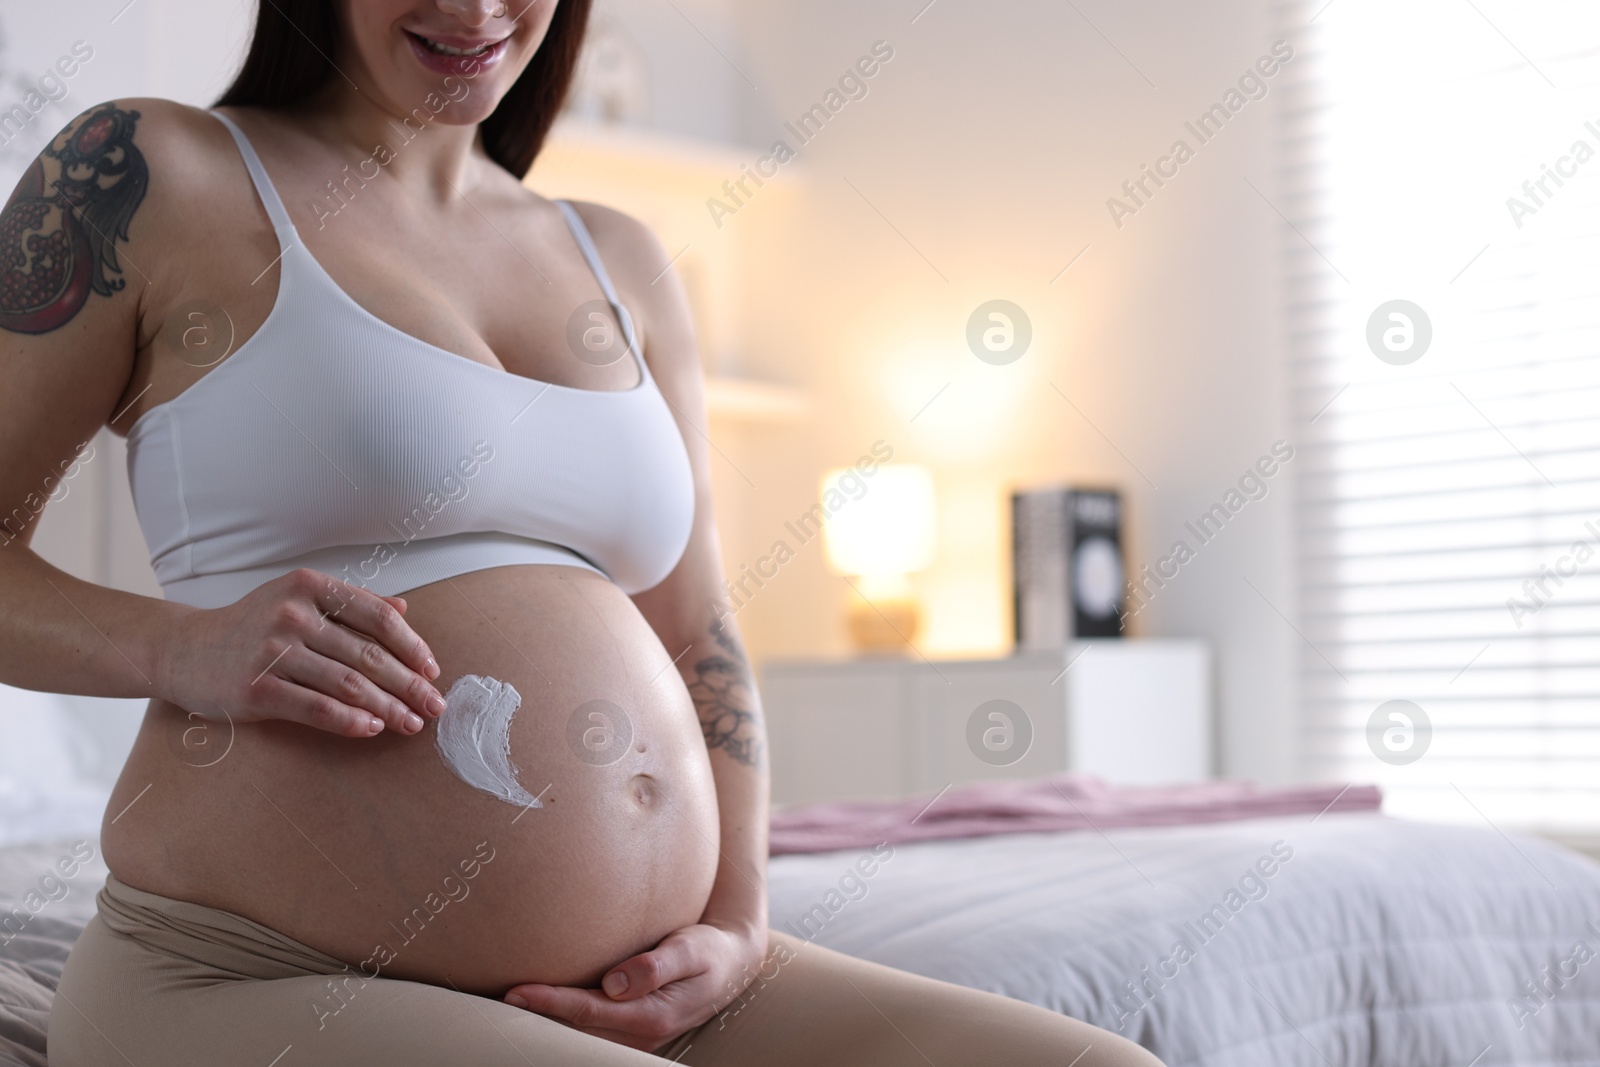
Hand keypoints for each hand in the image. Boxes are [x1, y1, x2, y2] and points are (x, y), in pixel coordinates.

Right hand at [157, 567, 445, 737]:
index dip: (412, 646)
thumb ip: (350, 603)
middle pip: (369, 654)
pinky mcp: (256, 690)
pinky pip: (317, 708)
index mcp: (309, 587)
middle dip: (409, 684)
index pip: (378, 617)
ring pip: (348, 684)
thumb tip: (404, 609)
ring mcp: (272, 652)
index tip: (433, 670)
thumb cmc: (251, 625)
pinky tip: (373, 728)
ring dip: (388, 707)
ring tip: (412, 723)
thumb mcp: (298, 599)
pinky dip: (351, 721)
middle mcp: (292, 614)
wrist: (182, 649)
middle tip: (435, 706)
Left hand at [502, 923, 768, 1051]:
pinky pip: (589, 1028)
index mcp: (651, 1016)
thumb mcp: (690, 951)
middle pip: (575, 1030)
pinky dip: (563, 1020)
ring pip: (579, 1034)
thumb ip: (655, 966)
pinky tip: (542, 1006)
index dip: (551, 1003)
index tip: (517, 991)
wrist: (731, 965)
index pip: (588, 1011)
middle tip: (494, 1000)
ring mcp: (633, 1035)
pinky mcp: (629, 1027)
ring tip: (507, 1004)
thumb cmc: (709, 951)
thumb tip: (616, 981)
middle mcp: (638, 1033)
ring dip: (546, 1022)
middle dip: (537, 1018)